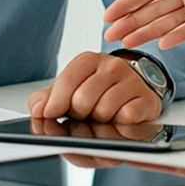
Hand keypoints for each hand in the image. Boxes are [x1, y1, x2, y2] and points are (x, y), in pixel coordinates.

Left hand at [27, 52, 161, 123]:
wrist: (135, 93)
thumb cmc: (99, 93)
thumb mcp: (70, 91)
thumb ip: (46, 99)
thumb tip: (38, 109)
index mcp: (88, 60)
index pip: (68, 80)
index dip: (55, 101)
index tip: (49, 114)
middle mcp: (111, 66)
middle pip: (83, 99)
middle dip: (79, 114)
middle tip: (85, 113)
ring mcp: (131, 81)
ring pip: (104, 110)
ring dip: (100, 121)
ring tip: (103, 115)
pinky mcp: (147, 99)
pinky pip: (126, 117)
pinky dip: (120, 124)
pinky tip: (120, 118)